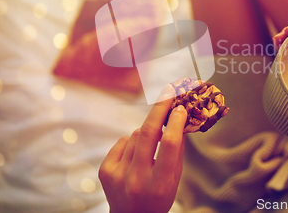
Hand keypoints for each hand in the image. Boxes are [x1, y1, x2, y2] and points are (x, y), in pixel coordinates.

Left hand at [99, 84, 186, 212]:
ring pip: (136, 135)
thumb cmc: (159, 196)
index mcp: (160, 184)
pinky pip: (123, 142)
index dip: (176, 122)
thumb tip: (178, 118)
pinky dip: (132, 142)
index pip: (170, 145)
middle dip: (160, 108)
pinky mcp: (105, 171)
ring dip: (147, 132)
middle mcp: (137, 179)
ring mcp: (118, 175)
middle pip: (148, 133)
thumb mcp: (174, 180)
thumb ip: (176, 152)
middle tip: (168, 91)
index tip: (181, 107)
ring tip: (152, 145)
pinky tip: (136, 155)